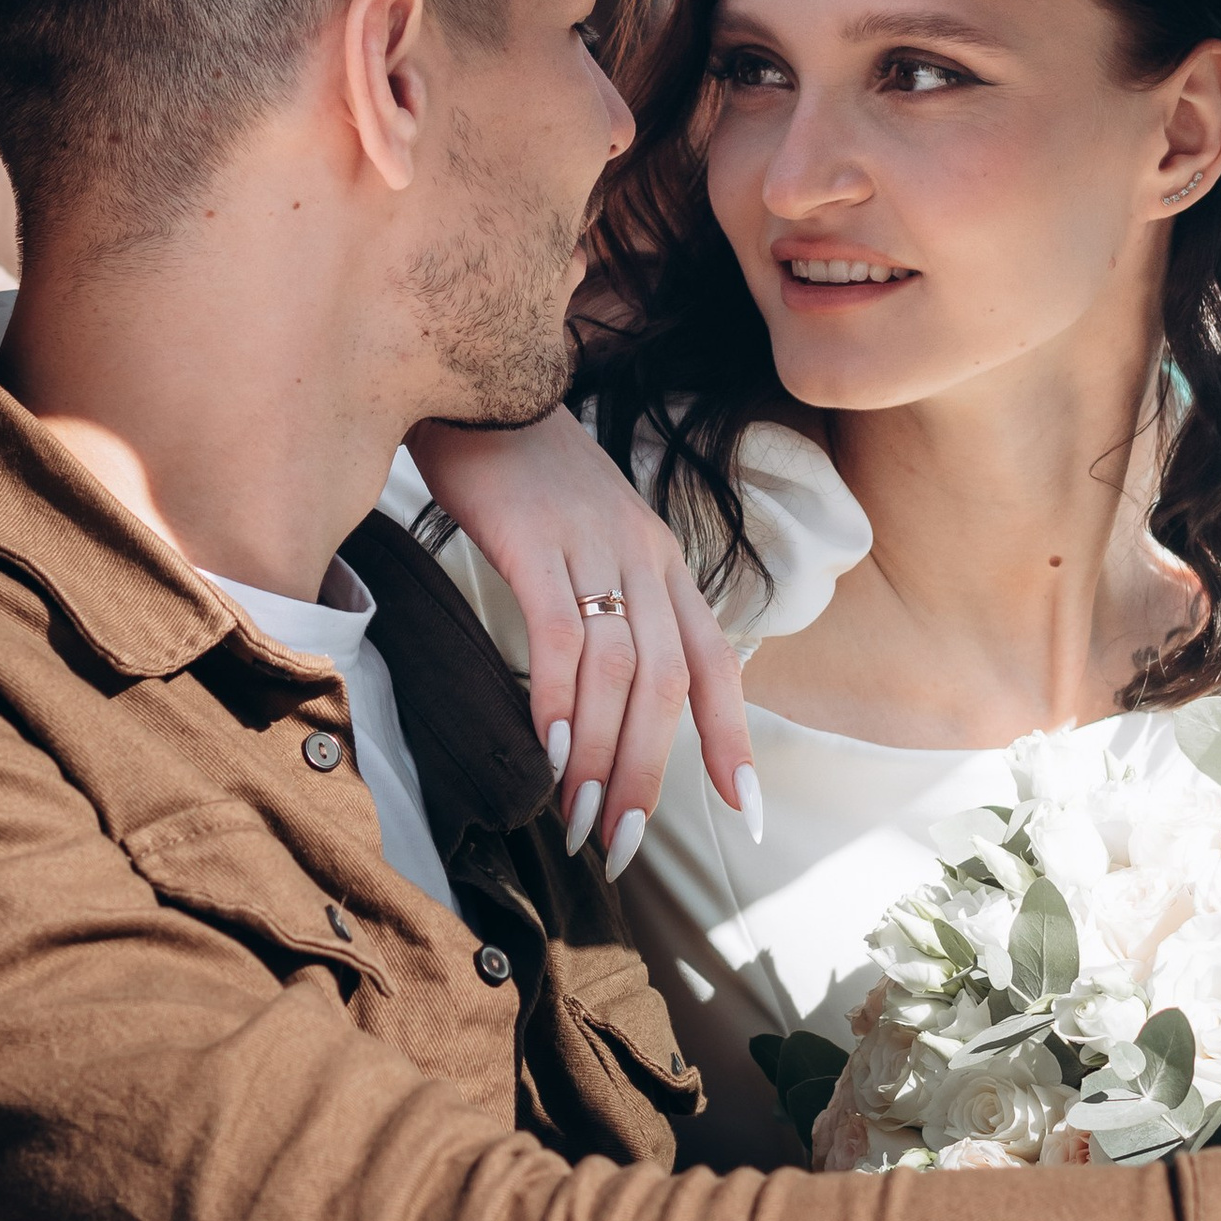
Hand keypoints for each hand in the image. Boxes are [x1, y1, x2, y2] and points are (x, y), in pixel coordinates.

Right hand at [407, 410, 757, 878]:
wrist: (473, 378)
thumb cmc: (520, 473)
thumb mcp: (585, 537)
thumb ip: (603, 605)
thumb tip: (597, 698)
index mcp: (660, 560)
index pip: (715, 662)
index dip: (733, 740)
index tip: (747, 814)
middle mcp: (642, 554)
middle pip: (670, 682)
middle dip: (650, 773)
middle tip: (619, 843)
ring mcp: (592, 543)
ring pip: (620, 670)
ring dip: (601, 756)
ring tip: (577, 819)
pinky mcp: (533, 537)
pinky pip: (558, 633)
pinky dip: (558, 700)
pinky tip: (548, 751)